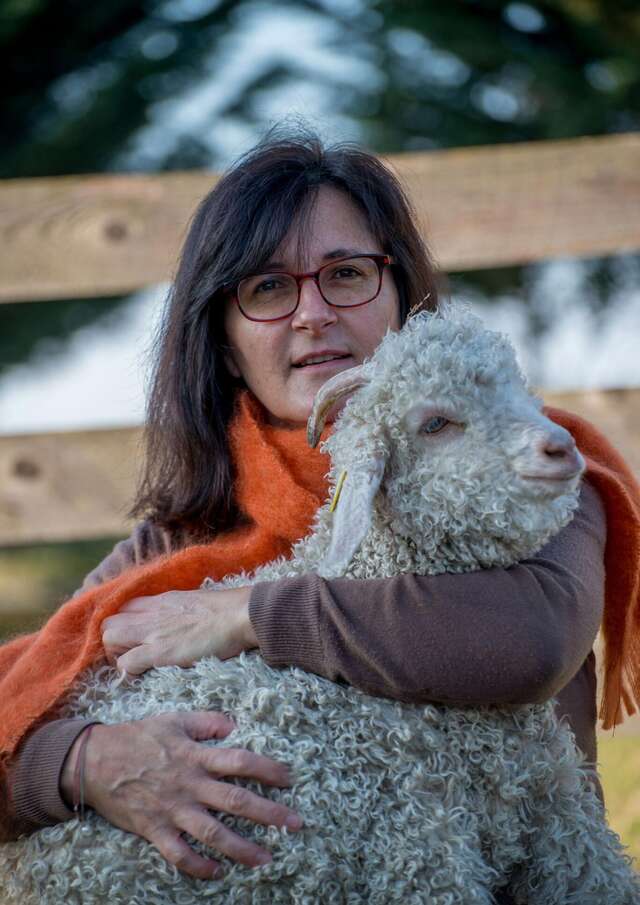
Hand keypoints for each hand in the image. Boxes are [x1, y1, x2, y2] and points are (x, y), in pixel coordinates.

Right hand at [60, 712, 301, 878]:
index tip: (289, 779)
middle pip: (236, 801)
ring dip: (241, 847)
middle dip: (269, 813)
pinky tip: (217, 872)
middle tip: (295, 823)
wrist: (95, 761)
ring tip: (266, 858)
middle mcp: (189, 784)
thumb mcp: (175, 719)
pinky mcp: (154, 829)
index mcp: (196, 755)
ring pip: (213, 833)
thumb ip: (207, 721)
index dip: (268, 770)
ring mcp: (172, 809)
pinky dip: (198, 865)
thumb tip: (233, 725)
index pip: (240, 762)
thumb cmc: (139, 737)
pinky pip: (179, 854)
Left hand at [101, 587, 257, 674]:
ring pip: (108, 639)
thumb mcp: (193, 602)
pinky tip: (144, 674)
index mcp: (160, 601)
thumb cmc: (226, 611)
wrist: (239, 615)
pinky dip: (129, 672)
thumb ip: (177, 610)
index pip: (122, 608)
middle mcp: (150, 613)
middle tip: (131, 655)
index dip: (123, 626)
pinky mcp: (158, 652)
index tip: (134, 640)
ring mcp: (152, 632)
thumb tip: (177, 620)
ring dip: (117, 655)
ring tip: (135, 665)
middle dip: (113, 642)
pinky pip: (126, 664)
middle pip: (108, 623)